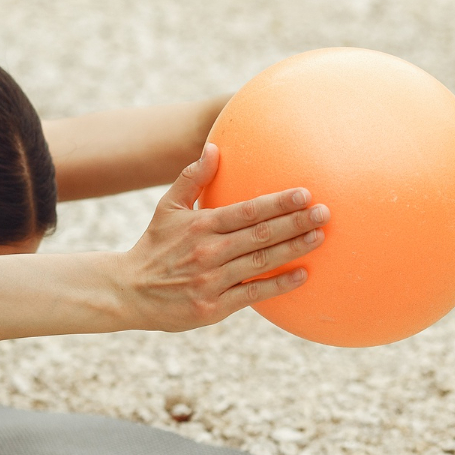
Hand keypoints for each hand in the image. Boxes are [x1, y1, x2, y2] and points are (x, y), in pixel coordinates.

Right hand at [121, 145, 327, 331]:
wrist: (129, 291)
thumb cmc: (154, 246)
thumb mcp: (167, 208)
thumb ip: (192, 178)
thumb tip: (214, 147)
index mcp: (200, 225)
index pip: (246, 211)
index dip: (277, 203)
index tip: (304, 193)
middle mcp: (208, 252)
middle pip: (260, 235)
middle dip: (295, 222)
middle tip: (325, 212)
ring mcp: (211, 281)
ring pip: (260, 262)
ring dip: (293, 249)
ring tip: (320, 237)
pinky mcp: (213, 307)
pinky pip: (253, 293)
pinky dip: (278, 284)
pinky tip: (302, 274)